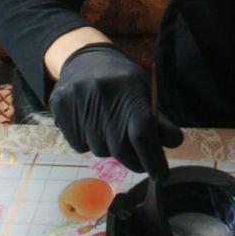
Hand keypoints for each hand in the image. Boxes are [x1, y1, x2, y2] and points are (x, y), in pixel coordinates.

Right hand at [49, 43, 181, 175]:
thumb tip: (175, 142)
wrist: (85, 59)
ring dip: (109, 148)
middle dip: (133, 159)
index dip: (153, 159)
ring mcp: (78, 102)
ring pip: (100, 150)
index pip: (143, 133)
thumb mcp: (145, 93)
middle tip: (138, 157)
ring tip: (108, 126)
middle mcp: (102, 96)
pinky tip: (90, 123)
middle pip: (120, 148)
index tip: (162, 176)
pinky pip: (79, 146)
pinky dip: (88, 142)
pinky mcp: (60, 109)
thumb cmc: (122, 81)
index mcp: (129, 91)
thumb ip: (160, 120)